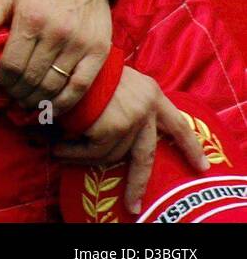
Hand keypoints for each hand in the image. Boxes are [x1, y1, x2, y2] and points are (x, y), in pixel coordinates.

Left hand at [0, 0, 111, 112]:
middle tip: (11, 94)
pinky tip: (50, 108)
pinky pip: (80, 87)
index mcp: (31, 19)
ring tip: (26, 101)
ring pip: (53, 86)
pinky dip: (63, 103)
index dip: (2, 80)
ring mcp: (80, 44)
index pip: (11, 65)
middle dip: (17, 92)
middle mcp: (57, 33)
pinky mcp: (99, 52)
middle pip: (31, 78)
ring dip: (36, 100)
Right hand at [52, 67, 209, 214]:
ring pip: (111, 155)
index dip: (189, 146)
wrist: (68, 53)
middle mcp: (147, 108)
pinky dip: (73, 154)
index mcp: (152, 93)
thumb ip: (127, 102)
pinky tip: (57, 151)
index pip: (178, 124)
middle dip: (138, 184)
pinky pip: (92, 153)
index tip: (201, 166)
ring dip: (83, 158)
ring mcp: (132, 120)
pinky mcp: (113, 128)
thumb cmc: (85, 66)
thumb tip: (115, 136)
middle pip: (145, 156)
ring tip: (61, 154)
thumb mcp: (117, 79)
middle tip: (133, 204)